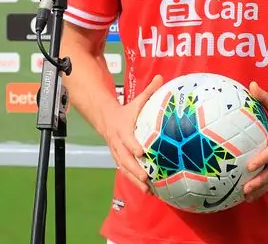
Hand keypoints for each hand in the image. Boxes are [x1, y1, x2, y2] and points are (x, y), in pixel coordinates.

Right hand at [102, 75, 163, 193]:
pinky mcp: (119, 160)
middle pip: (125, 158)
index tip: (142, 151)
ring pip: (125, 169)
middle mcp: (118, 143)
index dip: (133, 145)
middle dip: (135, 169)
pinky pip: (126, 172)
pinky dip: (135, 182)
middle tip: (146, 177)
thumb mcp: (136, 101)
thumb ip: (150, 91)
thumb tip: (162, 77)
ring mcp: (117, 153)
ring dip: (135, 180)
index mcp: (123, 129)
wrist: (105, 119)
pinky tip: (147, 191)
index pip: (127, 139)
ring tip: (147, 189)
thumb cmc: (126, 111)